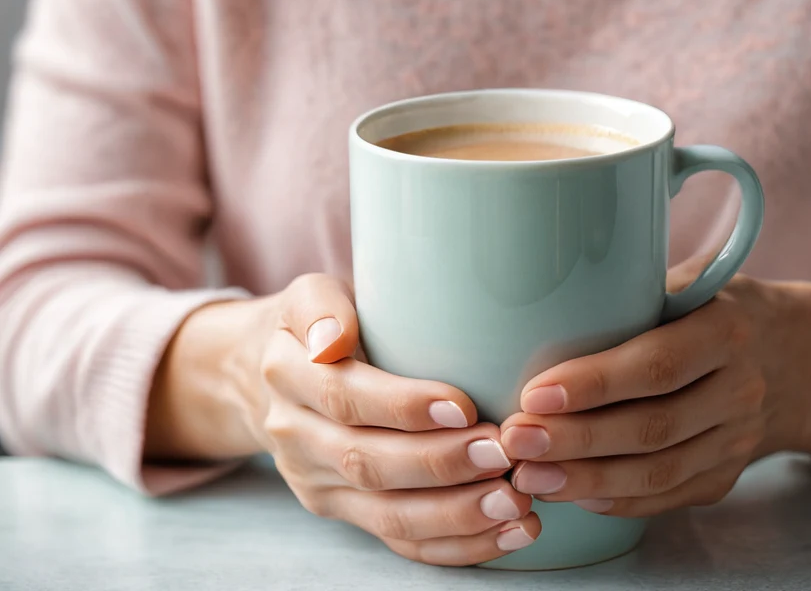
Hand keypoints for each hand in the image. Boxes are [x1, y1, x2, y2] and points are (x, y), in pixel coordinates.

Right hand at [148, 274, 539, 565]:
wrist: (264, 378)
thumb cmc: (316, 327)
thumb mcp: (309, 296)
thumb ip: (320, 307)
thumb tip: (332, 340)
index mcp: (288, 376)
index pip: (344, 398)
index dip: (403, 406)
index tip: (464, 406)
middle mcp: (297, 437)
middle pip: (368, 463)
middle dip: (440, 465)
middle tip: (502, 454)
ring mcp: (318, 484)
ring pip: (387, 515)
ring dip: (455, 515)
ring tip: (514, 501)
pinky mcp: (344, 513)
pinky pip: (400, 542)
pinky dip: (457, 545)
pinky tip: (507, 531)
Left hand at [498, 272, 810, 517]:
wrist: (798, 359)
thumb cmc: (718, 309)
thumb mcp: (691, 282)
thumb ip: (632, 293)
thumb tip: (538, 296)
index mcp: (726, 329)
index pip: (657, 364)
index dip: (593, 384)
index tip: (534, 393)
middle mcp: (739, 389)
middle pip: (652, 427)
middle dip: (575, 440)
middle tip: (514, 441)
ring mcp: (739, 439)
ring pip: (658, 472)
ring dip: (587, 479)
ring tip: (528, 476)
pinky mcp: (728, 474)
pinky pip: (670, 497)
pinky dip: (618, 500)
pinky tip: (572, 494)